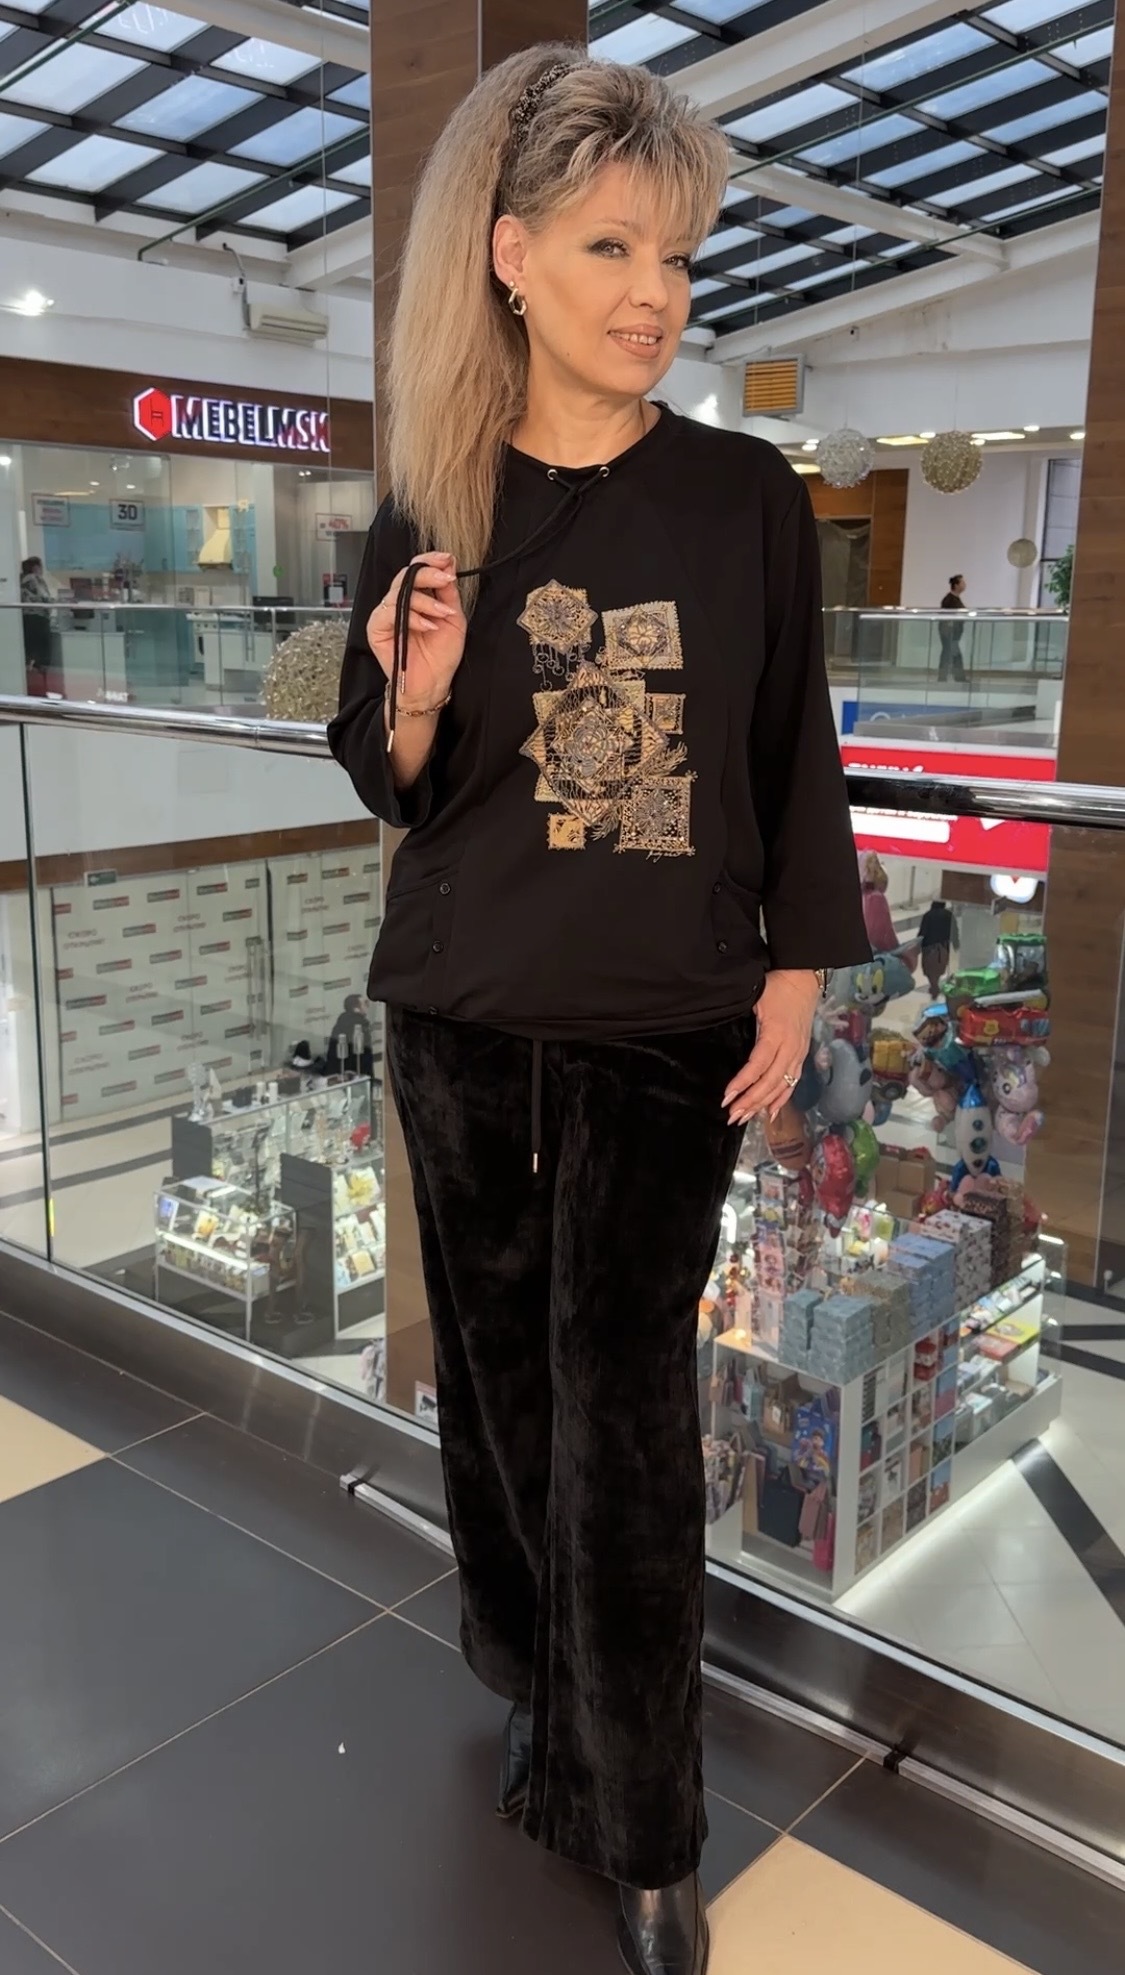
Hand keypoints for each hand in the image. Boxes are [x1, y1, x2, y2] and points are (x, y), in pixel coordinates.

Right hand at [367, 552, 466, 707]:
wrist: (433, 684)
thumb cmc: (441, 655)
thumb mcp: (453, 618)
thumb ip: (448, 592)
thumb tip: (449, 564)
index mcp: (414, 597)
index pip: (415, 569)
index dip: (429, 560)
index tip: (447, 559)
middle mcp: (397, 603)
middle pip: (405, 576)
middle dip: (428, 574)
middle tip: (446, 579)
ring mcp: (385, 615)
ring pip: (398, 593)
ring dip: (425, 600)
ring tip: (442, 614)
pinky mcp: (376, 629)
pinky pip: (390, 614)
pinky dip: (413, 617)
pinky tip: (429, 626)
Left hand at [724, 971, 819, 1124]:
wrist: (804, 978)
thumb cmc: (776, 986)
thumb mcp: (756, 999)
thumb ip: (745, 1022)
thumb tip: (726, 1038)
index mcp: (777, 1034)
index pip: (758, 1065)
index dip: (743, 1082)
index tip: (727, 1096)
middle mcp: (790, 1048)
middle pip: (770, 1082)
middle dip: (750, 1101)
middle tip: (731, 1115)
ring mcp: (798, 1053)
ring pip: (781, 1086)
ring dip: (762, 1104)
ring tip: (744, 1117)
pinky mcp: (801, 1055)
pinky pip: (792, 1082)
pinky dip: (782, 1099)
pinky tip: (770, 1113)